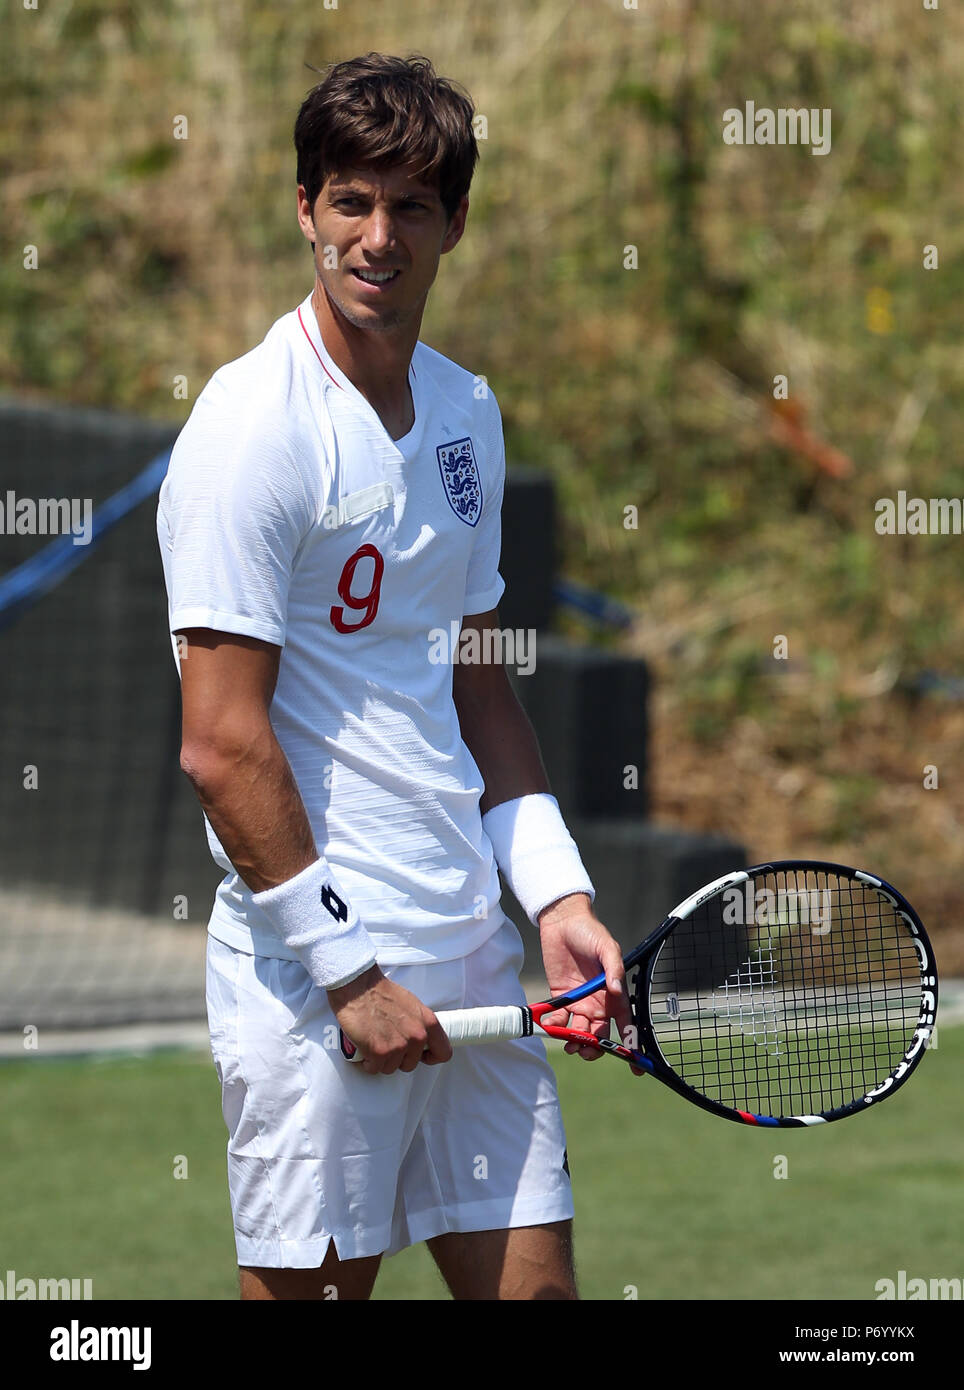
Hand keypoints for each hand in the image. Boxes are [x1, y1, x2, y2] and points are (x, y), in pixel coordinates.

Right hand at [328, 965, 451, 1074]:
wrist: (358, 988)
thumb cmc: (381, 992)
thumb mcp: (412, 1005)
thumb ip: (420, 1024)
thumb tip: (421, 1038)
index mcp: (428, 1022)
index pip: (444, 1052)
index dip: (432, 1058)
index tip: (423, 1057)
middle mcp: (417, 1036)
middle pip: (411, 1064)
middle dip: (398, 1058)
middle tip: (387, 1042)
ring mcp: (399, 1046)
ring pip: (391, 1068)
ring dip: (381, 1060)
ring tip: (374, 1041)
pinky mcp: (379, 1053)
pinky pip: (374, 1068)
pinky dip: (367, 1062)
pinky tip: (364, 1047)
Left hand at [537, 894, 642, 1072]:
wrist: (563, 922)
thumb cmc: (590, 932)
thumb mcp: (607, 947)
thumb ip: (613, 968)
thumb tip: (616, 989)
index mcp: (614, 993)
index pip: (627, 1023)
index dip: (632, 1045)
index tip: (636, 1066)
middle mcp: (598, 1002)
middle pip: (600, 1034)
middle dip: (595, 1047)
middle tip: (585, 1050)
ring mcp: (579, 1001)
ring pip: (580, 1032)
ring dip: (575, 1042)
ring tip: (569, 1044)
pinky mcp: (560, 997)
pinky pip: (559, 1018)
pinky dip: (555, 1026)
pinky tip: (551, 1026)